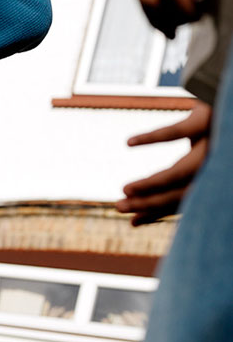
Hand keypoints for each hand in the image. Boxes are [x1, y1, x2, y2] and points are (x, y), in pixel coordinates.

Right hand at [116, 101, 211, 224]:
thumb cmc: (222, 120)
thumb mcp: (206, 147)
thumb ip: (189, 167)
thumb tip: (162, 187)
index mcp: (214, 174)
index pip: (183, 199)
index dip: (158, 213)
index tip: (132, 222)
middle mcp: (217, 165)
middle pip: (181, 193)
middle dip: (149, 204)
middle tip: (118, 207)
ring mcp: (213, 144)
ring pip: (179, 172)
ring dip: (150, 184)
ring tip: (125, 189)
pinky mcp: (206, 119)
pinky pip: (175, 132)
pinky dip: (151, 138)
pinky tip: (129, 143)